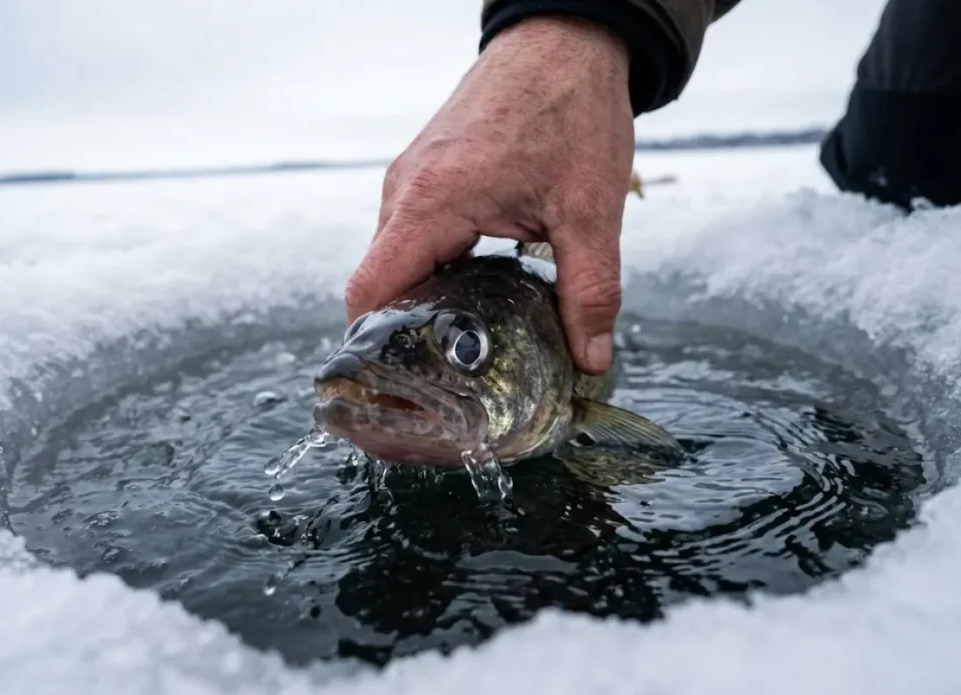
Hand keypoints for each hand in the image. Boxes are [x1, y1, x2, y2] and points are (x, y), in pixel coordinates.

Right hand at [344, 16, 633, 373]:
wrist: (565, 39)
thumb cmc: (571, 108)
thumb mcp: (591, 209)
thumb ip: (590, 291)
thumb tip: (591, 359)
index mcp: (431, 201)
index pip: (368, 293)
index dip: (373, 350)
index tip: (397, 388)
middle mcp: (406, 191)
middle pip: (380, 285)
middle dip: (405, 337)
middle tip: (442, 384)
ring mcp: (412, 179)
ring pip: (396, 262)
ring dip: (422, 302)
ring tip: (461, 346)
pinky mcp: (428, 174)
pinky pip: (413, 236)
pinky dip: (433, 271)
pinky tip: (474, 294)